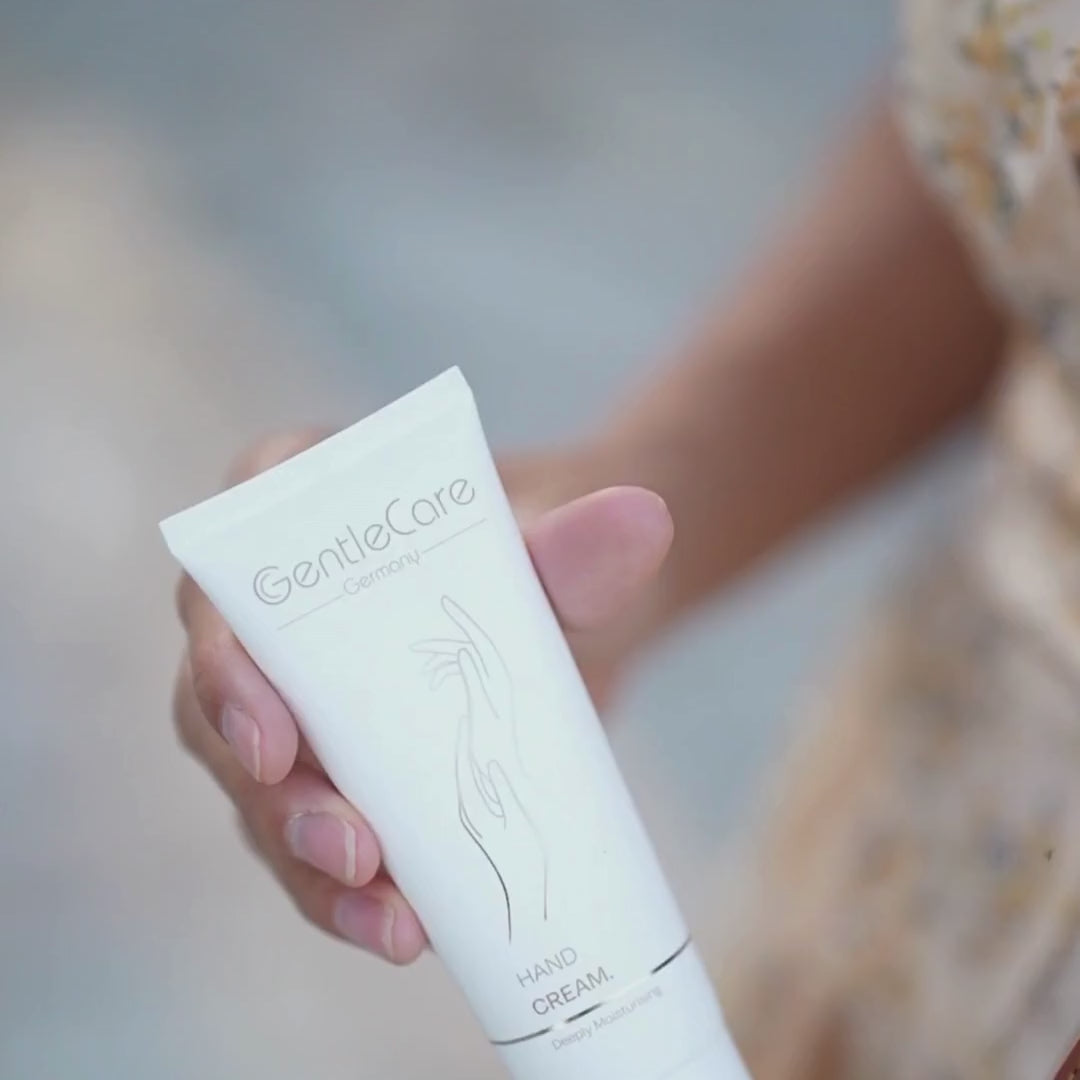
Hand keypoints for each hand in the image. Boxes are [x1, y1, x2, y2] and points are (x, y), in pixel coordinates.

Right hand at [172, 430, 672, 962]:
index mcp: (295, 531)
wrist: (574, 615)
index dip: (223, 660)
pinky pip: (313, 839)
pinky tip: (404, 928)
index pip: (225, 579)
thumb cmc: (536, 559)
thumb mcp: (556, 553)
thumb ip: (582, 542)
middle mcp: (270, 622)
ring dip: (311, 864)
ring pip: (262, 793)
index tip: (273, 733)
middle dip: (276, 794)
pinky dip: (348, 893)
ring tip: (390, 919)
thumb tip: (641, 520)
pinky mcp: (331, 773)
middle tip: (353, 849)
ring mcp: (293, 705)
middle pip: (222, 709)